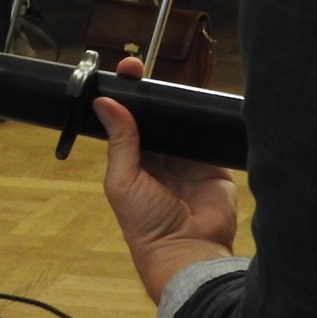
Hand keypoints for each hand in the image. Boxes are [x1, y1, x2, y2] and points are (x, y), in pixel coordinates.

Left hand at [93, 56, 239, 301]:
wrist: (187, 251)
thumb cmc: (144, 219)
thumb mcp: (123, 179)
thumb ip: (120, 141)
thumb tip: (104, 101)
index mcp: (133, 157)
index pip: (128, 119)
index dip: (126, 96)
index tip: (124, 70)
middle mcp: (160, 154)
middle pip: (155, 115)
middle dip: (150, 93)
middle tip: (141, 66)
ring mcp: (187, 157)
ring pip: (181, 122)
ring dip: (176, 102)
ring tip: (169, 78)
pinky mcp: (214, 164)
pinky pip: (208, 135)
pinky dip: (203, 119)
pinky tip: (198, 98)